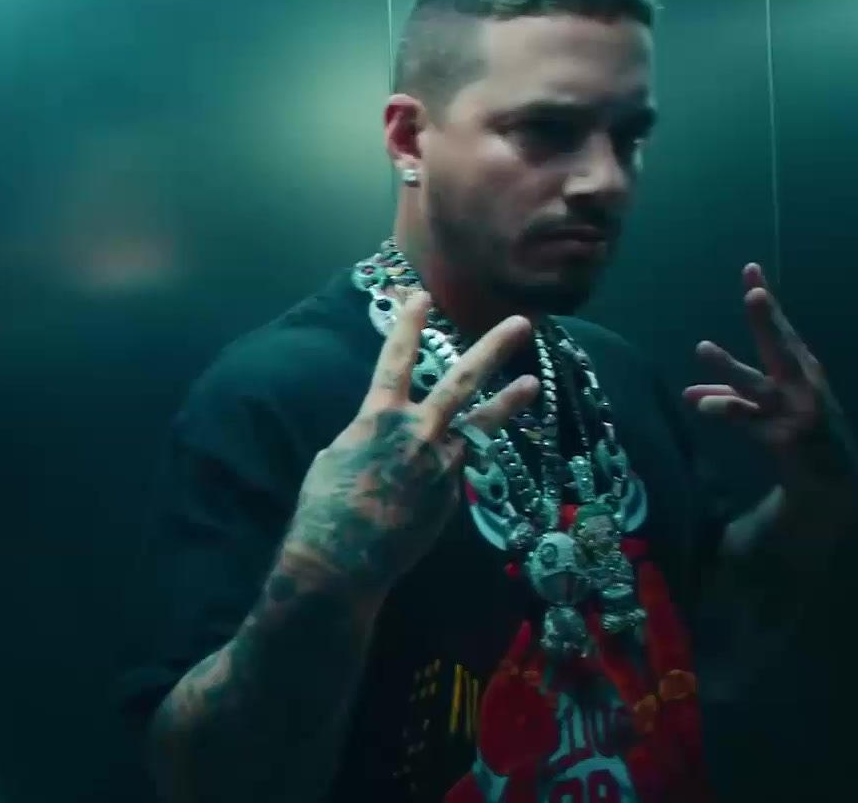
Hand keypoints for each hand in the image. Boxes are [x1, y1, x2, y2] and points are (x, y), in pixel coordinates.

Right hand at [285, 292, 540, 591]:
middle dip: (493, 349)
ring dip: (509, 402)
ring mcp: (441, 465)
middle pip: (463, 381)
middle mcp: (417, 433)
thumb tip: (386, 441)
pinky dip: (452, 462)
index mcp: (377, 417)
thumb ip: (367, 438)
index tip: (421, 295)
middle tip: (521, 323)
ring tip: (533, 384)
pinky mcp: (451, 496)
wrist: (342, 561)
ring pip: (482, 425)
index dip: (409, 324)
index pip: (396, 358)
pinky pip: (457, 468)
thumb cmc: (324, 508)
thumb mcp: (336, 457)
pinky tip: (432, 474)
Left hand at [685, 262, 857, 496]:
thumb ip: (728, 397)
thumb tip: (688, 394)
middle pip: (782, 348)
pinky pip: (749, 422)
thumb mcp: (767, 408)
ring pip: (758, 386)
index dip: (765, 301)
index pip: (781, 330)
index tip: (750, 269)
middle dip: (767, 321)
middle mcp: (802, 386)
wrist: (831, 482)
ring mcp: (795, 412)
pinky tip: (702, 403)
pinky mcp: (784, 439)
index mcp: (801, 370)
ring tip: (703, 347)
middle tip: (754, 294)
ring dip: (729, 368)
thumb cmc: (798, 431)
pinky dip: (727, 411)